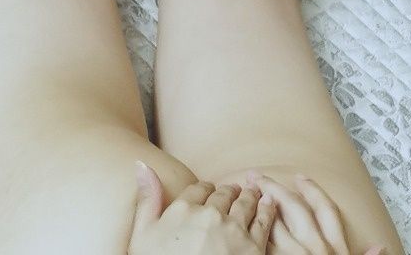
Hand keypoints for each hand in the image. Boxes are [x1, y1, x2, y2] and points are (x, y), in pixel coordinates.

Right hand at [128, 163, 276, 253]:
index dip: (206, 189)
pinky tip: (269, 203)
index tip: (209, 191)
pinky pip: (263, 221)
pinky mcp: (253, 248)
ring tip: (252, 192)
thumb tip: (142, 164)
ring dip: (249, 196)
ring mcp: (233, 231)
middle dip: (228, 192)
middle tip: (234, 190)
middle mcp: (210, 215)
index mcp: (183, 209)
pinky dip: (267, 209)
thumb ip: (147, 199)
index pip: (200, 188)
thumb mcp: (143, 237)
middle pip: (224, 194)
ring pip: (245, 203)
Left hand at [249, 172, 383, 254]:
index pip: (325, 209)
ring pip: (274, 223)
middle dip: (274, 189)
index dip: (312, 190)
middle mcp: (316, 249)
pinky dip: (254, 234)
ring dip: (259, 207)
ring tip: (246, 194)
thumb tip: (381, 247)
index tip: (299, 177)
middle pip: (294, 208)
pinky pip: (263, 247)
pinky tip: (243, 226)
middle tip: (257, 176)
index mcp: (336, 249)